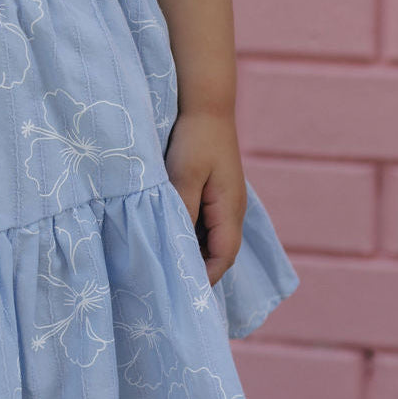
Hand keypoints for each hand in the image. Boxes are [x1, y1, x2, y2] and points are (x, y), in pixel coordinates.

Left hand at [162, 110, 247, 286]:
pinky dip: (190, 239)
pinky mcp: (214, 197)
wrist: (206, 106)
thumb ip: (182, 211)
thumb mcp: (184, 176)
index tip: (181, 292)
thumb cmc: (195, 139)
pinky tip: (168, 241)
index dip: (204, 278)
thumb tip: (178, 245)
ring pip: (210, 243)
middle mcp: (232, 211)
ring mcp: (225, 204)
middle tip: (168, 286)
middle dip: (197, 271)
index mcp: (230, 210)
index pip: (222, 257)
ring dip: (192, 255)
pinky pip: (205, 228)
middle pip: (218, 255)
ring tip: (164, 268)